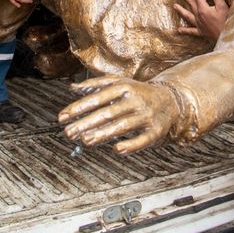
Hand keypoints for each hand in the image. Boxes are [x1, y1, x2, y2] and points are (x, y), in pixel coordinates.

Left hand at [60, 76, 181, 153]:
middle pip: (108, 113)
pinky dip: (130, 145)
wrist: (171, 99)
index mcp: (124, 87)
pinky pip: (142, 139)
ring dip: (103, 134)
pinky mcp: (156, 131)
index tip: (62, 118)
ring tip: (85, 141)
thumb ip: (95, 84)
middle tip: (68, 133)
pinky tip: (116, 149)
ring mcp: (146, 115)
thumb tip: (72, 87)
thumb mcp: (119, 82)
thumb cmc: (139, 91)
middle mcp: (135, 100)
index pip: (97, 98)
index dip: (79, 108)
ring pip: (122, 126)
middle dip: (86, 123)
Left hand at [174, 0, 227, 42]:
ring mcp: (199, 24)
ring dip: (181, 10)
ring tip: (175, 6)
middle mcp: (199, 16)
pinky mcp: (201, 32)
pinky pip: (191, 31)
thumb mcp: (223, 7)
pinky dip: (185, 30)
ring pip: (188, 16)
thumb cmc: (226, 21)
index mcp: (203, 9)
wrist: (227, 36)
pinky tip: (179, 30)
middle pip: (191, 4)